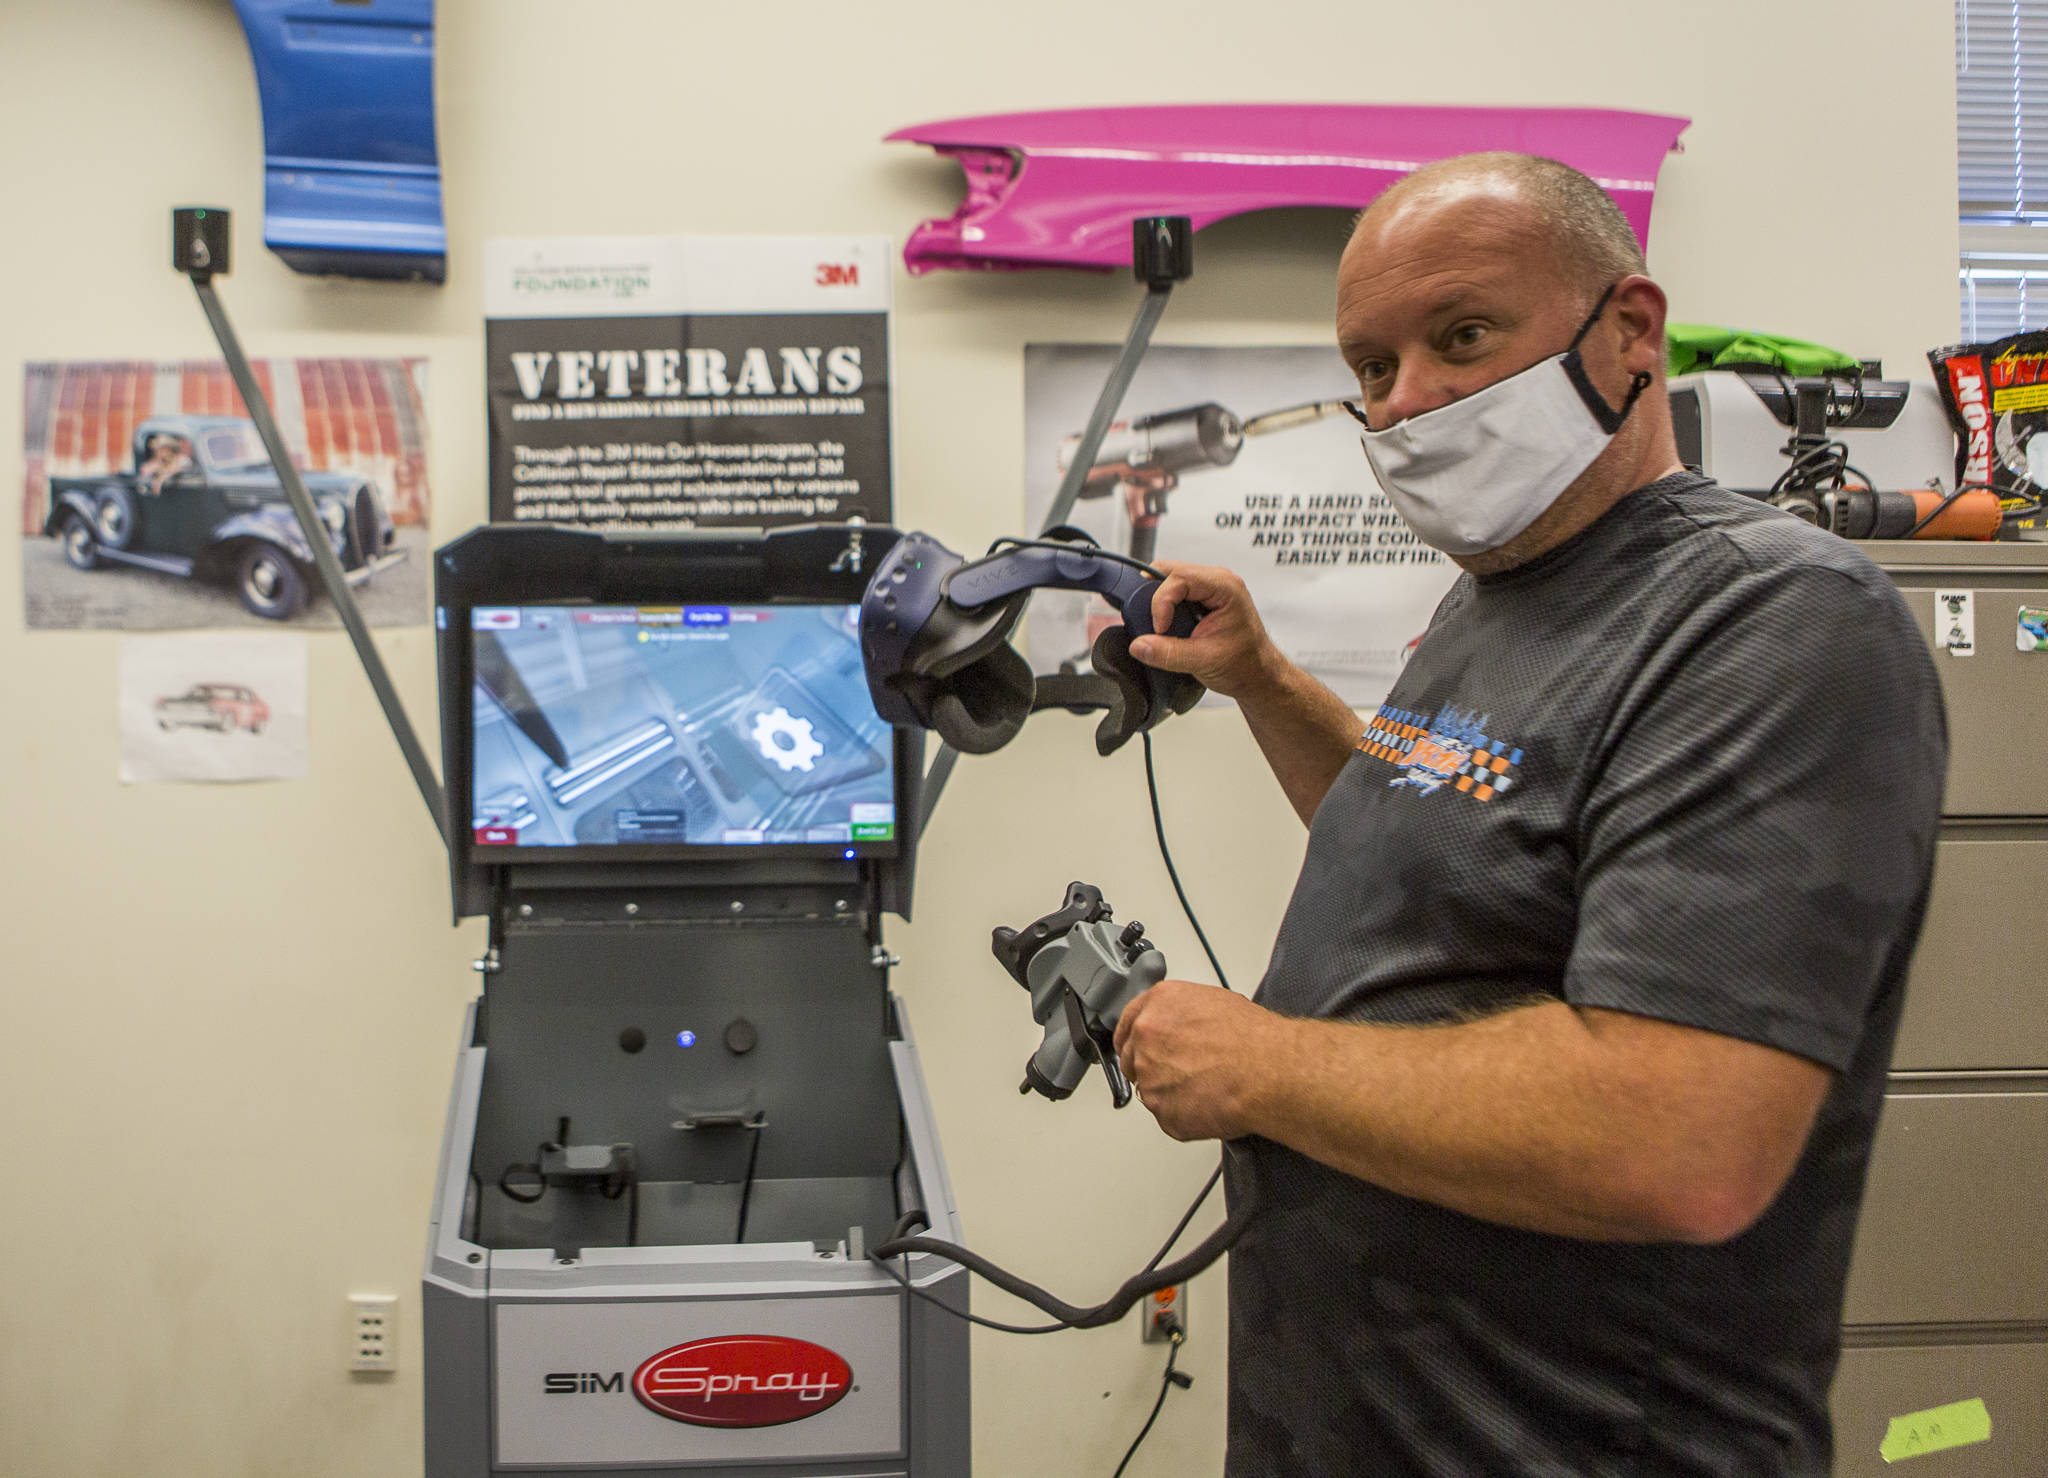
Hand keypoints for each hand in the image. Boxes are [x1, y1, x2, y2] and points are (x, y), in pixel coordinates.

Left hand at [1113, 979, 1288, 1141]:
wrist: (1268, 1070)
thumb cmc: (1252, 1038)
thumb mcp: (1212, 1002)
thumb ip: (1180, 1014)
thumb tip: (1181, 1027)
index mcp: (1157, 1005)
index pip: (1128, 1023)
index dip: (1133, 1039)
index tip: (1135, 1048)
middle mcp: (1146, 1038)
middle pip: (1132, 1059)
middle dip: (1153, 1068)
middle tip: (1184, 1073)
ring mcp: (1150, 1076)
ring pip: (1152, 1090)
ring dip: (1173, 1093)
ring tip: (1208, 1087)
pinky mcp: (1161, 1111)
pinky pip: (1169, 1116)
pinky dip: (1186, 1115)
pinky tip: (1210, 1103)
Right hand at [1127, 562, 1282, 701]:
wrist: (1257, 675)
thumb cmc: (1245, 664)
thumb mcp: (1203, 661)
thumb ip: (1168, 653)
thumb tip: (1138, 645)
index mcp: (1226, 588)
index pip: (1179, 577)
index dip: (1161, 601)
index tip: (1160, 628)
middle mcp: (1218, 581)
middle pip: (1170, 571)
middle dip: (1154, 598)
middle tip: (1155, 626)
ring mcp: (1210, 588)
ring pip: (1169, 580)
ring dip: (1160, 604)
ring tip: (1164, 629)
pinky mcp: (1202, 598)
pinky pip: (1175, 592)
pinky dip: (1166, 608)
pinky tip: (1171, 628)